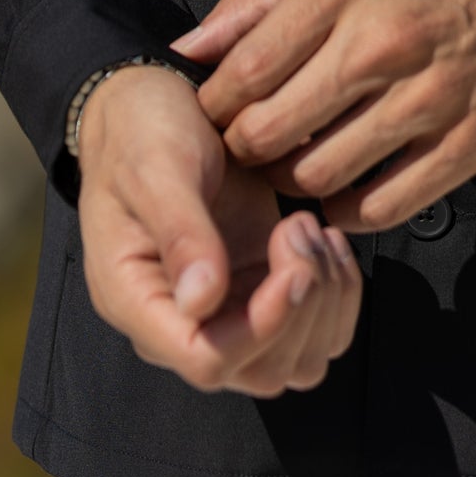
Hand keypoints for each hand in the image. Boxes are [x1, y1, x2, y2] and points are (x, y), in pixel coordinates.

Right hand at [75, 64, 360, 394]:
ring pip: (298, 361)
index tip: (292, 266)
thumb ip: (180, 233)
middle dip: (302, 307)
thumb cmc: (140, 133)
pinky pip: (317, 330)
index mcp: (137, 301)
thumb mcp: (156, 170)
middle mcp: (182, 322)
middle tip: (299, 228)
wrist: (154, 105)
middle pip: (262, 371)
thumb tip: (200, 301)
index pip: (207, 360)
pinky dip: (337, 292)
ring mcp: (227, 311)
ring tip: (309, 229)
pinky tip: (325, 237)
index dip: (262, 327)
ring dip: (325, 301)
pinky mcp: (261, 291)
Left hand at [178, 0, 475, 232]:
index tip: (212, 116)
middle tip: (247, 149)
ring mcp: (430, 98)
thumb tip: (188, 50)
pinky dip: (348, 211)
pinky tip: (341, 193)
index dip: (214, 107)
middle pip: (272, 131)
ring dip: (293, 181)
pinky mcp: (468, 143)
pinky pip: (383, 206)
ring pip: (320, 175)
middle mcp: (384, 42)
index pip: (246, 72)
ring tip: (294, 165)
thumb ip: (260, 0)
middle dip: (244, 150)